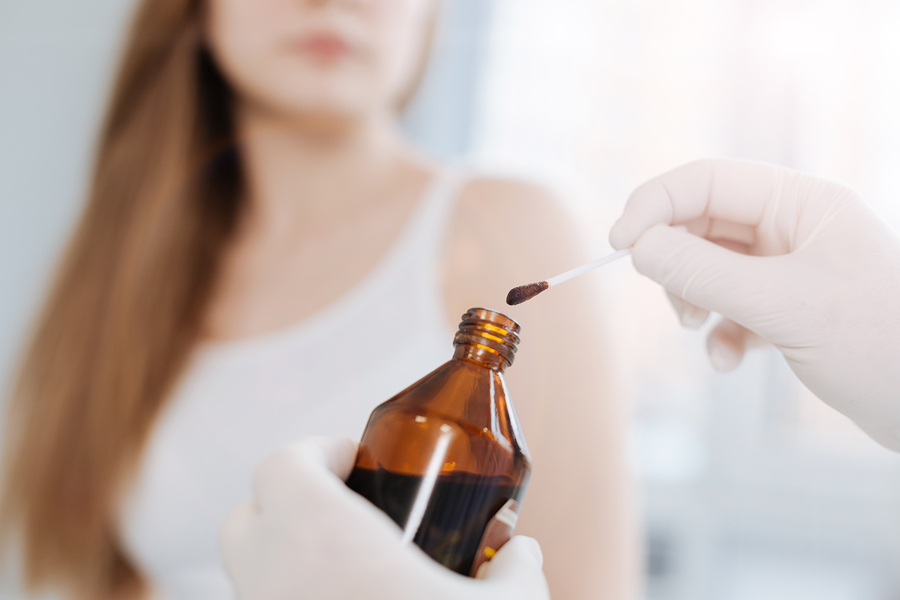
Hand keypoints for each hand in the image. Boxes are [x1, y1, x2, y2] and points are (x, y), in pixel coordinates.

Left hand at [219, 435, 548, 599]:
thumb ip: (520, 570)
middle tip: (347, 505)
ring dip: (287, 554)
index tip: (356, 458)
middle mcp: (275, 580)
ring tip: (352, 566)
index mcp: (323, 540)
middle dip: (289, 499)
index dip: (317, 451)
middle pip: (246, 516)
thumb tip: (525, 551)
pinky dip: (293, 596)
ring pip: (248, 573)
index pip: (282, 464)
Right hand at [609, 159, 899, 450]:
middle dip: (675, 261)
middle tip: (670, 299)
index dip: (655, 205)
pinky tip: (730, 360)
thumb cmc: (881, 345)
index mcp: (801, 203)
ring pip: (711, 268)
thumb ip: (704, 272)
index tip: (619, 244)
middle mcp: (793, 228)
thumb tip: (638, 247)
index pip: (707, 180)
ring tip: (700, 329)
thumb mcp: (783, 305)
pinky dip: (719, 334)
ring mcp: (790, 270)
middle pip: (702, 224)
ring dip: (694, 300)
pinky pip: (731, 309)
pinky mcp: (789, 312)